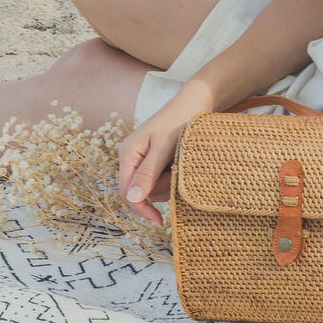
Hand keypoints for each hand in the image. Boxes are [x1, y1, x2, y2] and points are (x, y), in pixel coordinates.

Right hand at [118, 79, 213, 224]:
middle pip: (141, 191)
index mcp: (128, 152)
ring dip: (170, 182)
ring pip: (153, 188)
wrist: (196, 101)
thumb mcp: (164, 147)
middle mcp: (132, 157)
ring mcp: (143, 160)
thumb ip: (148, 172)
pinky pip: (161, 179)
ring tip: (181, 162)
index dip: (141, 208)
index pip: (126, 191)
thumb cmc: (180, 120)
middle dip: (162, 188)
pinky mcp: (156, 161)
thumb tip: (132, 198)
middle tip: (179, 170)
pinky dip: (173, 176)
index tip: (159, 221)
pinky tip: (181, 163)